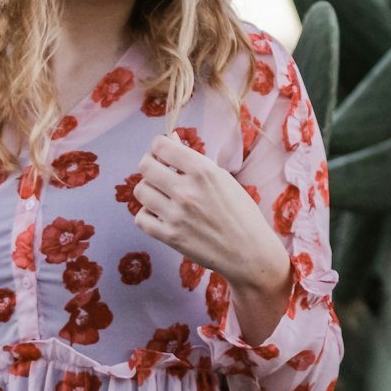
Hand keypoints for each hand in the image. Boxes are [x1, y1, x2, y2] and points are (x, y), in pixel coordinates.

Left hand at [132, 131, 289, 289]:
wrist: (249, 252)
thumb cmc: (241, 213)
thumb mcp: (222, 178)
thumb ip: (193, 159)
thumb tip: (170, 138)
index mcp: (203, 171)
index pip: (161, 146)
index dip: (158, 146)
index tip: (163, 153)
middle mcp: (186, 190)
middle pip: (145, 166)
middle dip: (149, 165)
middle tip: (158, 171)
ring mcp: (176, 214)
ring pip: (141, 191)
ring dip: (148, 189)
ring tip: (161, 194)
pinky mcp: (170, 236)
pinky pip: (141, 218)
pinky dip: (147, 215)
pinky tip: (160, 214)